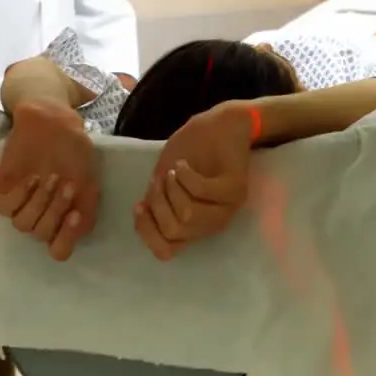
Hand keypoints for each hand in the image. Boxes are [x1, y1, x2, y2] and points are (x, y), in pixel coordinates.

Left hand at [0, 99, 99, 260]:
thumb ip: (86, 211)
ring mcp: (21, 205)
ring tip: (49, 177)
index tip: (76, 214)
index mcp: (64, 221)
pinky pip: (5, 207)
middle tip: (66, 183)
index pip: (59, 251)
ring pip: (23, 224)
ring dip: (39, 202)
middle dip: (56, 209)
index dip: (66, 237)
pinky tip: (31, 177)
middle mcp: (42, 217)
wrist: (53, 122)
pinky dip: (19, 195)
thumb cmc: (75, 151)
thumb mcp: (89, 182)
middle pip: (42, 234)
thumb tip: (78, 231)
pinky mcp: (2, 191)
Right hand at [135, 102, 254, 259]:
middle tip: (160, 179)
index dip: (147, 231)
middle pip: (173, 230)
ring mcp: (227, 208)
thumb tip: (142, 215)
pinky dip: (185, 177)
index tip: (139, 205)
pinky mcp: (235, 189)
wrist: (220, 124)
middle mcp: (212, 224)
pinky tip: (183, 165)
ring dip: (171, 189)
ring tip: (174, 170)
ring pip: (187, 215)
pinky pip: (201, 193)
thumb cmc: (190, 152)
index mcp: (195, 227)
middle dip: (158, 202)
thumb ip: (156, 202)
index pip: (166, 251)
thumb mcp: (164, 180)